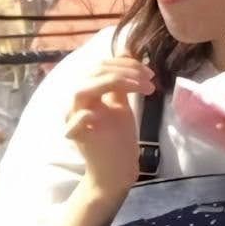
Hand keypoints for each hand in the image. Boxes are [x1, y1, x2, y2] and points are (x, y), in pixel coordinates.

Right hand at [65, 55, 154, 195]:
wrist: (115, 171)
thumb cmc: (117, 138)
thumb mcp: (120, 105)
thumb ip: (120, 82)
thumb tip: (125, 54)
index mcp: (86, 92)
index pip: (101, 66)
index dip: (126, 64)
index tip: (150, 74)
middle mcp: (76, 103)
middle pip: (94, 73)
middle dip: (125, 71)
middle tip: (150, 80)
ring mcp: (74, 119)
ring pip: (82, 90)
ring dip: (114, 81)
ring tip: (141, 87)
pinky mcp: (78, 137)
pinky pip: (75, 121)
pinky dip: (86, 114)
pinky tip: (106, 109)